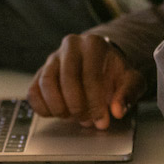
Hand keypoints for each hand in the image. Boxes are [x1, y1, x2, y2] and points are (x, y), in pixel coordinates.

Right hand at [28, 33, 144, 129]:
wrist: (101, 63)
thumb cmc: (115, 73)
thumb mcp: (131, 80)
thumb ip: (129, 93)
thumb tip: (118, 111)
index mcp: (94, 43)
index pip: (91, 75)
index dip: (95, 102)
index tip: (101, 120)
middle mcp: (71, 46)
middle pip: (67, 77)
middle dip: (77, 105)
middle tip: (86, 120)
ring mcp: (53, 58)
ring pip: (46, 82)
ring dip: (58, 106)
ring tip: (71, 116)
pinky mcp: (40, 72)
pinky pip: (33, 91)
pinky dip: (42, 107)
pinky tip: (56, 114)